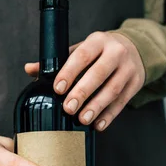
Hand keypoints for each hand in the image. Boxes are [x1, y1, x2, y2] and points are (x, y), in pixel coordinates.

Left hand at [25, 31, 144, 130]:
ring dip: (96, 106)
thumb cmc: (100, 52)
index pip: (82, 55)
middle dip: (82, 92)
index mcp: (98, 40)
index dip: (70, 72)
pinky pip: (122, 102)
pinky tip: (98, 125)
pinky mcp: (136, 83)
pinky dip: (110, 115)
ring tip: (82, 119)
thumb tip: (30, 69)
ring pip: (112, 90)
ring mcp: (129, 68)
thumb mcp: (82, 49)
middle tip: (68, 108)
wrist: (135, 49)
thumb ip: (58, 60)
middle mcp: (116, 52)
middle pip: (99, 74)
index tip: (58, 88)